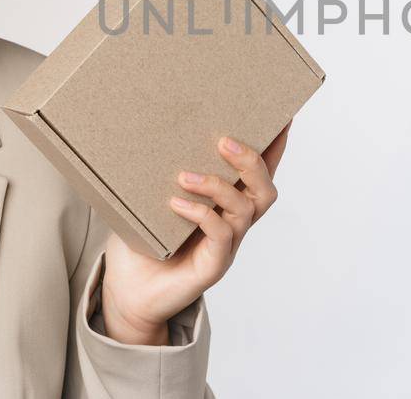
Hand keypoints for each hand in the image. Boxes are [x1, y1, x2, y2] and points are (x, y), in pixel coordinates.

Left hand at [99, 121, 291, 344]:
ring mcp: (227, 246)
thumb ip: (155, 175)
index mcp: (226, 205)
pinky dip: (201, 214)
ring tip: (186, 176)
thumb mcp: (147, 203)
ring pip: (246, 209)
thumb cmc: (141, 245)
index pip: (259, 173)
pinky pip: (221, 235)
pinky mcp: (213, 266)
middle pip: (264, 190)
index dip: (275, 148)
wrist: (129, 293)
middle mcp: (234, 224)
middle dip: (251, 162)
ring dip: (219, 186)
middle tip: (224, 141)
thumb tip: (143, 131)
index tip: (281, 117)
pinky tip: (176, 204)